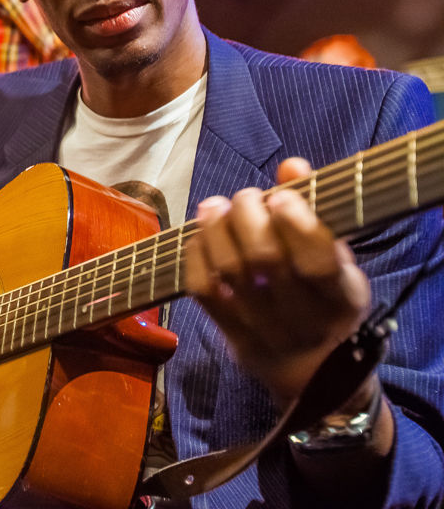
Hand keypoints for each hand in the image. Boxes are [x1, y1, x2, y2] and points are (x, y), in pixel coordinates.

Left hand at [185, 157, 371, 405]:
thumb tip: (292, 164)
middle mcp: (304, 318)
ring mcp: (264, 330)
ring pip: (230, 273)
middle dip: (248, 216)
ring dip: (216, 229)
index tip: (280, 196)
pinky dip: (196, 255)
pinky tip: (200, 235)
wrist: (311, 373)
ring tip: (214, 205)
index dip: (296, 224)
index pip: (319, 263)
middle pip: (266, 261)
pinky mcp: (230, 336)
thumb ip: (317, 212)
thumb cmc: (323, 300)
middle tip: (246, 197)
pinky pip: (203, 291)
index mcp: (341, 297)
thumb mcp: (337, 263)